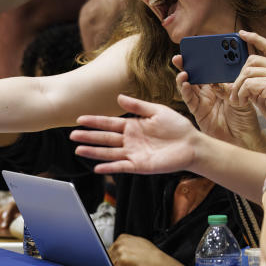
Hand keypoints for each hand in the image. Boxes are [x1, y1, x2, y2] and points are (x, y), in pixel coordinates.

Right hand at [72, 93, 199, 173]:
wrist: (192, 144)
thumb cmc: (177, 126)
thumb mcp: (157, 111)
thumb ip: (137, 106)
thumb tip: (118, 97)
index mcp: (132, 126)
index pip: (108, 123)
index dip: (94, 121)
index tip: (80, 119)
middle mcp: (129, 140)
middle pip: (104, 138)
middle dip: (88, 137)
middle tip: (72, 135)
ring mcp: (133, 154)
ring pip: (109, 153)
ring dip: (93, 152)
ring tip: (78, 149)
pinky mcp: (140, 166)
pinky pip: (121, 167)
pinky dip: (110, 168)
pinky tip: (97, 167)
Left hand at [108, 234, 188, 265]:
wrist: (162, 265)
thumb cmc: (153, 256)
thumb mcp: (139, 244)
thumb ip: (127, 245)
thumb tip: (117, 251)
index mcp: (122, 238)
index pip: (110, 249)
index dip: (113, 258)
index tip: (113, 262)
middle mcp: (120, 243)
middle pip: (108, 256)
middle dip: (112, 263)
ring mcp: (121, 251)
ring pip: (110, 263)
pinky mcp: (122, 260)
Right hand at [174, 55, 265, 150]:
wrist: (244, 138)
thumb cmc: (245, 117)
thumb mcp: (241, 95)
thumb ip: (229, 85)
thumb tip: (218, 74)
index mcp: (220, 85)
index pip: (209, 69)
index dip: (202, 60)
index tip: (197, 50)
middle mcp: (209, 92)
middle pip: (195, 75)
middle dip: (187, 65)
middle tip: (180, 57)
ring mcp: (202, 101)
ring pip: (188, 86)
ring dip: (183, 77)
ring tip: (183, 70)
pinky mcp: (198, 111)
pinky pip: (190, 99)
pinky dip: (186, 91)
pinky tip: (185, 83)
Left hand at [228, 29, 265, 125]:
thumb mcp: (264, 90)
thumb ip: (254, 79)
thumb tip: (235, 74)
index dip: (254, 38)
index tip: (241, 34)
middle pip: (251, 61)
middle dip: (238, 76)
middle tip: (233, 90)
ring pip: (247, 73)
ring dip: (237, 87)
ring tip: (236, 99)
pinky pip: (248, 84)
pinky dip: (241, 94)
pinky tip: (242, 102)